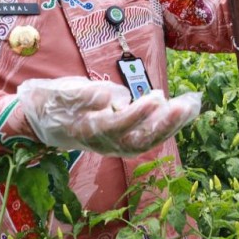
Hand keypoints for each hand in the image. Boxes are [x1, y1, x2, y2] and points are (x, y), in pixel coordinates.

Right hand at [18, 77, 200, 156]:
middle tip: (184, 105)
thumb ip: (89, 95)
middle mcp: (106, 143)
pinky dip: (167, 124)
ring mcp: (117, 145)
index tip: (156, 98)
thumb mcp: (66, 93)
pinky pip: (150, 135)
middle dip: (165, 124)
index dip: (138, 114)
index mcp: (90, 130)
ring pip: (149, 139)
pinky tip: (183, 110)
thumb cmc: (56, 102)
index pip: (118, 125)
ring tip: (191, 105)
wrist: (46, 121)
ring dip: (172, 124)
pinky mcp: (125, 140)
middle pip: (140, 140)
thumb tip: (117, 98)